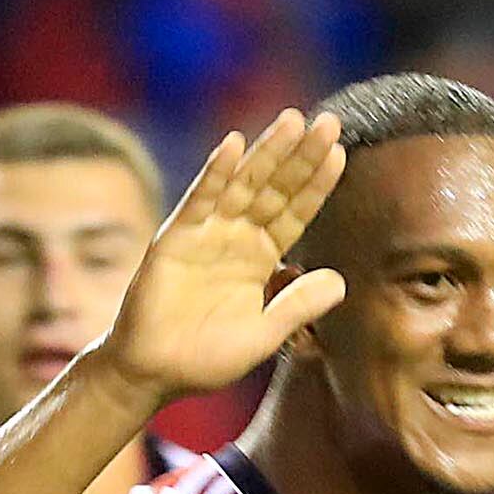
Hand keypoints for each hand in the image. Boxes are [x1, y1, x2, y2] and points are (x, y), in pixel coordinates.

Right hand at [99, 108, 350, 401]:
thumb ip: (298, 307)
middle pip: (275, 189)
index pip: (295, 213)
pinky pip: (199, 199)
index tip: (340, 153)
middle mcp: (237, 237)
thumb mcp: (263, 336)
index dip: (316, 184)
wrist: (153, 372)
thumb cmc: (206, 359)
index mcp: (261, 258)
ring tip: (293, 121)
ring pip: (243, 185)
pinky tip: (234, 145)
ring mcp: (206, 233)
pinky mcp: (176, 237)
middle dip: (300, 156)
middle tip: (328, 122)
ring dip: (266, 152)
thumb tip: (340, 281)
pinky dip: (216, 173)